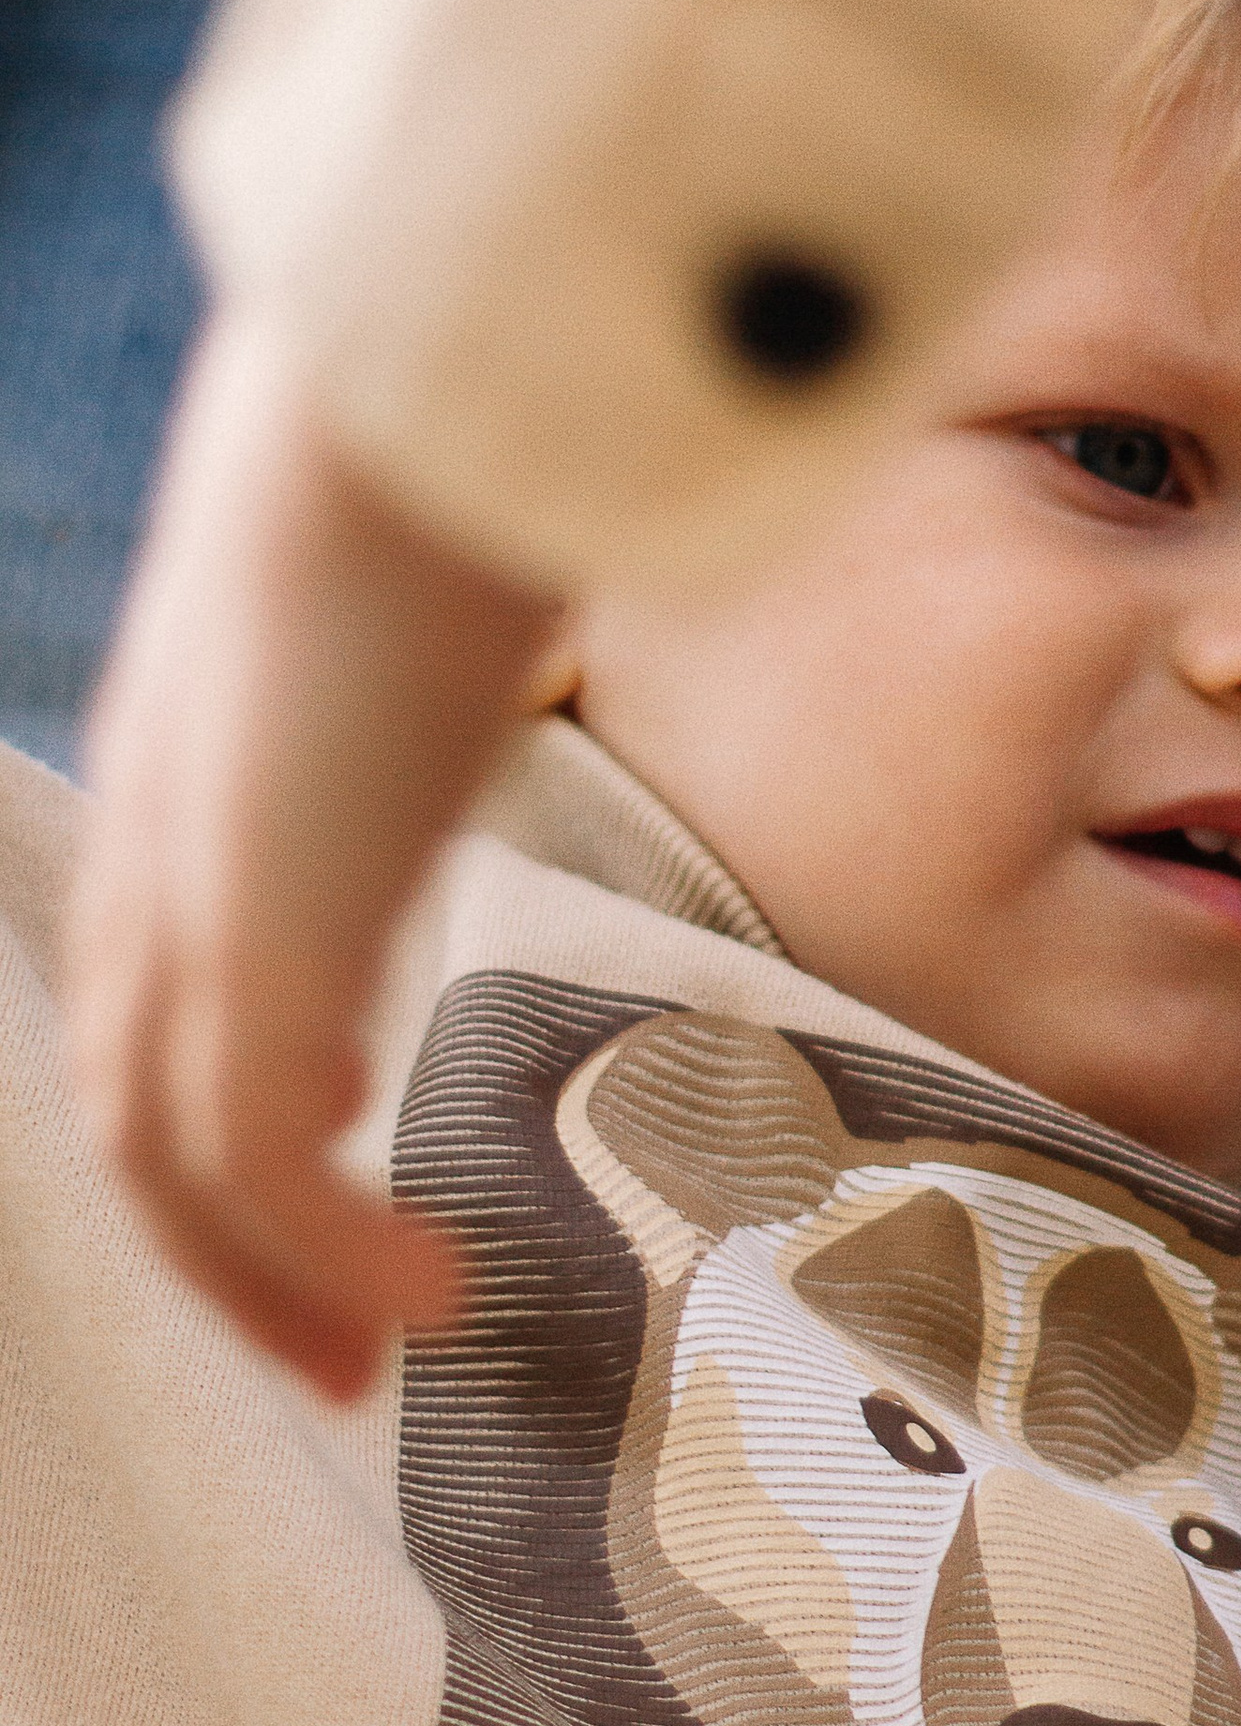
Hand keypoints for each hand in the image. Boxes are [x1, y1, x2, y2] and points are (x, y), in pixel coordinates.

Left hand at [69, 313, 558, 1398]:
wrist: (421, 373)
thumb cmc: (481, 422)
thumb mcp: (470, 534)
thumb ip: (504, 593)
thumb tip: (617, 550)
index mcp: (205, 734)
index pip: (170, 946)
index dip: (230, 1055)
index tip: (346, 1122)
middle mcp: (172, 825)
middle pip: (139, 1081)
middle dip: (225, 1231)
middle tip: (333, 1336)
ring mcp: (200, 887)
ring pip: (167, 1147)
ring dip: (264, 1274)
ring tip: (380, 1351)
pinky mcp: (258, 943)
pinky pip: (252, 1160)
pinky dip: (321, 1250)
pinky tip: (425, 1293)